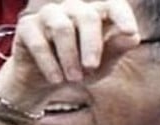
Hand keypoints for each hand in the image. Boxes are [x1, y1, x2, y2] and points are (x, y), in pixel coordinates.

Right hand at [0, 0, 140, 110]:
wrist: (42, 83)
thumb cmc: (77, 71)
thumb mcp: (100, 67)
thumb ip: (116, 51)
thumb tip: (133, 38)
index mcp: (95, 14)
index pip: (112, 5)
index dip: (122, 15)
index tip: (130, 32)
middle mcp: (72, 9)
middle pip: (86, 16)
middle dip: (91, 44)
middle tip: (91, 68)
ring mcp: (48, 15)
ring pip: (61, 27)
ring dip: (69, 56)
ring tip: (73, 79)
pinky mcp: (26, 27)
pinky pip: (39, 42)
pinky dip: (49, 63)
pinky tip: (55, 79)